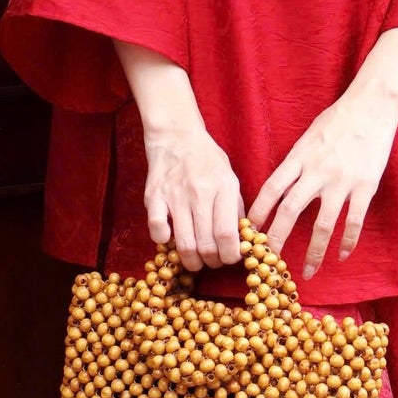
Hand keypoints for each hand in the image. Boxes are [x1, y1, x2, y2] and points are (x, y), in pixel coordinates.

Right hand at [142, 118, 243, 270]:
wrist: (177, 136)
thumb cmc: (207, 159)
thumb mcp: (230, 178)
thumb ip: (236, 208)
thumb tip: (242, 239)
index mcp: (224, 187)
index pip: (228, 234)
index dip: (230, 255)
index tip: (230, 258)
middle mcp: (200, 192)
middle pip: (207, 244)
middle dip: (212, 262)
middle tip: (213, 261)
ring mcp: (175, 195)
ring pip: (184, 243)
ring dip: (191, 261)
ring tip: (195, 260)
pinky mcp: (154, 196)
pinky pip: (157, 229)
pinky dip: (163, 241)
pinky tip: (170, 239)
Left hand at [248, 88, 397, 278]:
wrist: (371, 106)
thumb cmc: (337, 119)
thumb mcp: (308, 137)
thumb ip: (295, 163)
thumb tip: (281, 190)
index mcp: (299, 157)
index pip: (271, 189)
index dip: (258, 213)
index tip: (249, 233)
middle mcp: (317, 171)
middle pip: (291, 211)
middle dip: (277, 239)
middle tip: (269, 261)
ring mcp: (342, 180)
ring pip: (323, 224)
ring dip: (314, 252)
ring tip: (308, 272)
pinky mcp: (365, 186)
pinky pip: (354, 221)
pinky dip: (347, 241)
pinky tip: (342, 254)